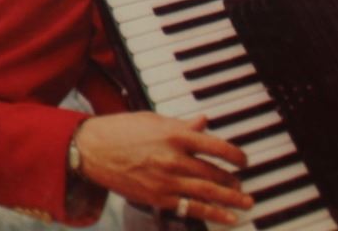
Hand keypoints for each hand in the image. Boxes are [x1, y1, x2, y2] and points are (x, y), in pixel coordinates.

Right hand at [71, 112, 252, 224]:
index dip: (235, 155)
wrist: (91, 150)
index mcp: (175, 135)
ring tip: (246, 203)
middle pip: (215, 173)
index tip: (243, 160)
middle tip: (243, 185)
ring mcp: (167, 181)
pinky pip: (192, 208)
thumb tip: (204, 122)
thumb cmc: (120, 130)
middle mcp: (175, 159)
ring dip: (231, 199)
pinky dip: (213, 214)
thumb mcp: (153, 120)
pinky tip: (227, 217)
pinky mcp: (158, 198)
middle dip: (233, 181)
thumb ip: (182, 125)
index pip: (217, 146)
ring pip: (208, 193)